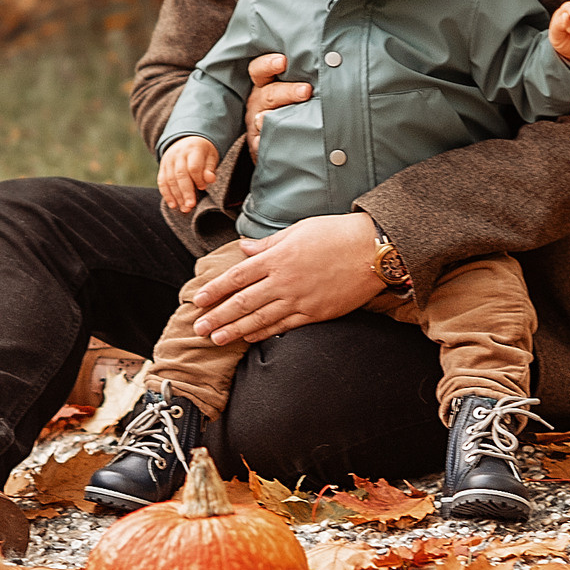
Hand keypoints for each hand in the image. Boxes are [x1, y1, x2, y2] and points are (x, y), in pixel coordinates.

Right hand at [158, 137, 217, 213]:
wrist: (186, 140)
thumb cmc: (203, 152)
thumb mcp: (211, 156)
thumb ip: (210, 168)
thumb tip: (210, 179)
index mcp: (193, 149)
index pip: (194, 166)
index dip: (198, 179)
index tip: (203, 188)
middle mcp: (178, 154)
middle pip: (180, 174)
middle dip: (185, 192)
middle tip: (191, 206)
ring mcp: (168, 160)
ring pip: (170, 179)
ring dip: (176, 196)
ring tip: (184, 209)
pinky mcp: (162, 167)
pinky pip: (162, 181)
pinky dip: (166, 194)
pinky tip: (173, 205)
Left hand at [189, 212, 386, 345]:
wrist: (372, 250)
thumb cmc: (336, 233)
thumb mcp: (298, 230)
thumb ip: (268, 243)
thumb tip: (244, 247)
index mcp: (277, 257)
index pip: (237, 276)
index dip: (215, 290)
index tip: (198, 300)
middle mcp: (284, 281)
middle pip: (243, 302)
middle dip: (218, 316)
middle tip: (198, 328)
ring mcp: (300, 299)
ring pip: (260, 318)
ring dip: (235, 330)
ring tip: (216, 339)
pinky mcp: (315, 313)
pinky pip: (284, 326)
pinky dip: (265, 333)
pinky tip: (250, 339)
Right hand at [243, 53, 312, 156]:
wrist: (277, 139)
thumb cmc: (289, 104)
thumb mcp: (292, 87)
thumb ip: (304, 77)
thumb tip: (333, 62)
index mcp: (265, 84)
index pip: (259, 70)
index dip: (269, 64)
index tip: (283, 61)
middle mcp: (258, 102)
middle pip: (269, 94)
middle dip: (288, 92)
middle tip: (306, 90)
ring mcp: (256, 123)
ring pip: (262, 119)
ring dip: (273, 118)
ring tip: (290, 118)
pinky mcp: (257, 143)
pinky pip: (259, 143)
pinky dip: (264, 141)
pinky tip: (270, 140)